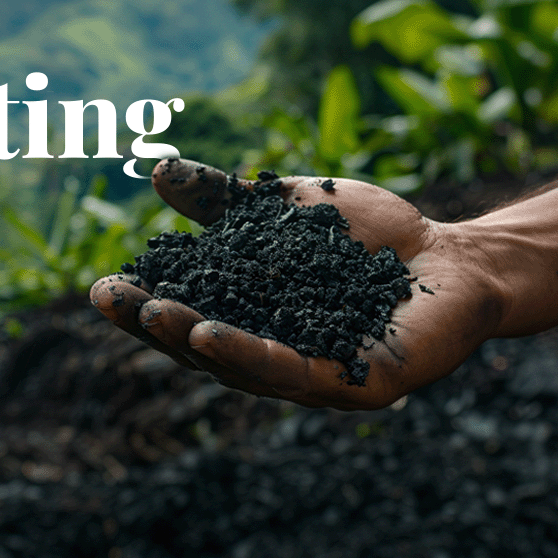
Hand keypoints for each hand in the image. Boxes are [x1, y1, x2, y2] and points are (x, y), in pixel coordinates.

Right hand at [90, 159, 505, 409]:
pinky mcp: (360, 386)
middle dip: (155, 326)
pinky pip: (296, 374)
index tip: (102, 286)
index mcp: (258, 323)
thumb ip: (227, 200)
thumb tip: (157, 171)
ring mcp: (319, 378)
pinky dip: (247, 355)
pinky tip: (207, 333)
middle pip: (205, 349)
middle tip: (113, 302)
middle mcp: (279, 358)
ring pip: (243, 368)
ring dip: (191, 341)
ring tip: (154, 314)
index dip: (145, 306)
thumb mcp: (286, 209)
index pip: (191, 317)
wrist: (455, 253)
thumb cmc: (373, 237)